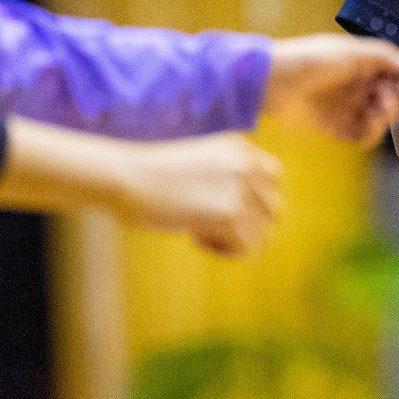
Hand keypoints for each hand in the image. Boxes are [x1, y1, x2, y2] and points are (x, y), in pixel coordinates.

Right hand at [116, 132, 283, 257]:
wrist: (124, 177)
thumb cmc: (152, 179)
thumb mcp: (202, 166)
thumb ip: (232, 181)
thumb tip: (264, 224)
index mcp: (240, 147)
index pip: (273, 179)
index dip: (254, 202)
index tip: (222, 211)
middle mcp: (246, 163)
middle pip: (272, 209)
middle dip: (246, 225)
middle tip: (210, 227)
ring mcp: (240, 186)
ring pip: (261, 232)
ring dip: (233, 240)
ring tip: (199, 231)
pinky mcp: (228, 212)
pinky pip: (244, 247)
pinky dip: (221, 250)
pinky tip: (193, 237)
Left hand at [265, 34, 398, 146]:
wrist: (275, 82)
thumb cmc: (313, 59)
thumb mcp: (355, 52)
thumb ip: (389, 58)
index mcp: (364, 63)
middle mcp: (359, 85)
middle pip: (396, 94)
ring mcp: (349, 108)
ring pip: (384, 116)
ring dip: (389, 112)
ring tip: (381, 105)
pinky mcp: (337, 130)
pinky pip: (365, 136)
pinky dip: (374, 131)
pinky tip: (371, 120)